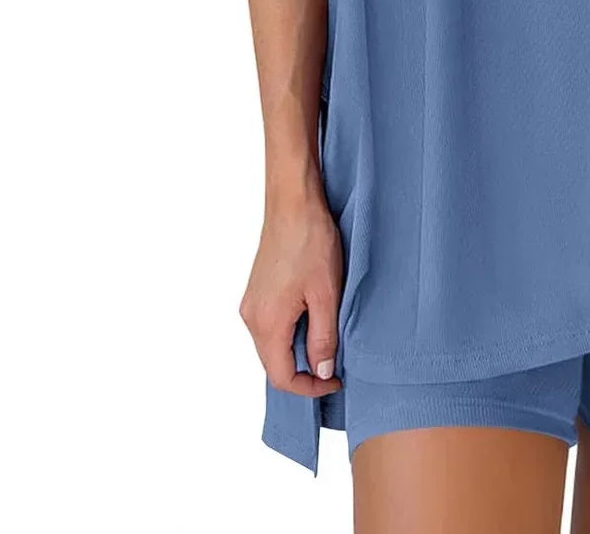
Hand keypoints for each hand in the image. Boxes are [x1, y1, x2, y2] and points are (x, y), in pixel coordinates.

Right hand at [239, 197, 343, 396]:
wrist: (293, 202)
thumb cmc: (311, 242)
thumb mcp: (326, 294)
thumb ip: (323, 337)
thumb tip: (322, 372)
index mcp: (266, 323)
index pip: (281, 377)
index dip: (310, 387)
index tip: (336, 380)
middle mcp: (251, 317)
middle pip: (274, 363)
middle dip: (305, 369)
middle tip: (337, 362)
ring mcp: (252, 303)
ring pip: (273, 343)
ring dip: (300, 348)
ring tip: (330, 336)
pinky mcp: (257, 290)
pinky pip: (272, 324)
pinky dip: (292, 330)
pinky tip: (315, 315)